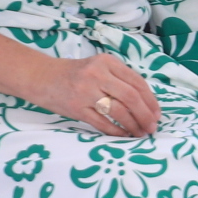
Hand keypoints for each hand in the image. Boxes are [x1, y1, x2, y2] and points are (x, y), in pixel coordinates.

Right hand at [32, 52, 161, 135]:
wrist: (41, 77)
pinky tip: (123, 135)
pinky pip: (101, 123)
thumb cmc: (75, 74)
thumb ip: (120, 79)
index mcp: (107, 62)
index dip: (151, 100)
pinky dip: (115, 131)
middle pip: (131, 96)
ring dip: (133, 125)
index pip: (137, 82)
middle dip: (145, 115)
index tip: (157, 114)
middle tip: (152, 127)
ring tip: (140, 133)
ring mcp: (85, 91)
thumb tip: (147, 103)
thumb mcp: (99, 67)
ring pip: (118, 111)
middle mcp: (97, 74)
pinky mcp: (75, 108)